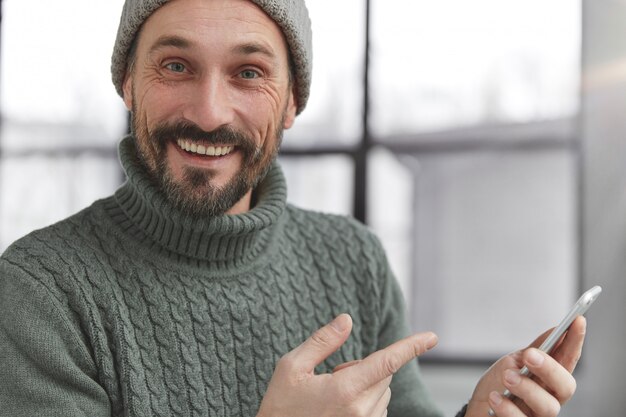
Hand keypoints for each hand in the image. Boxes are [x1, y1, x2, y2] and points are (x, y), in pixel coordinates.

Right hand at [256, 313, 437, 416]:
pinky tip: (338, 408)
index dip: (411, 347)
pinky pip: (378, 411)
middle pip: (383, 374)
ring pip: (382, 392)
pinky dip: (366, 402)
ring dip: (366, 385)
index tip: (431, 337)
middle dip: (365, 367)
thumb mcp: (292, 367)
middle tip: (332, 376)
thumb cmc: (280, 407)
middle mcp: (361, 411)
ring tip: (331, 396)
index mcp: (344, 390)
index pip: (387, 362)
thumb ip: (322, 341)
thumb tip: (346, 320)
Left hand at [466, 316, 586, 416]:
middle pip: (566, 385)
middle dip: (549, 368)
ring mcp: (538, 415)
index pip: (568, 359)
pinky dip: (506, 407)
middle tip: (529, 355)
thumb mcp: (512, 363)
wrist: (477, 409)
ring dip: (526, 388)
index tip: (577, 321)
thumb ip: (533, 351)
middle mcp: (549, 398)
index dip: (575, 341)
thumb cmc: (497, 387)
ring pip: (548, 407)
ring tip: (507, 377)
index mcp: (548, 379)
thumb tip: (554, 330)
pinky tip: (495, 398)